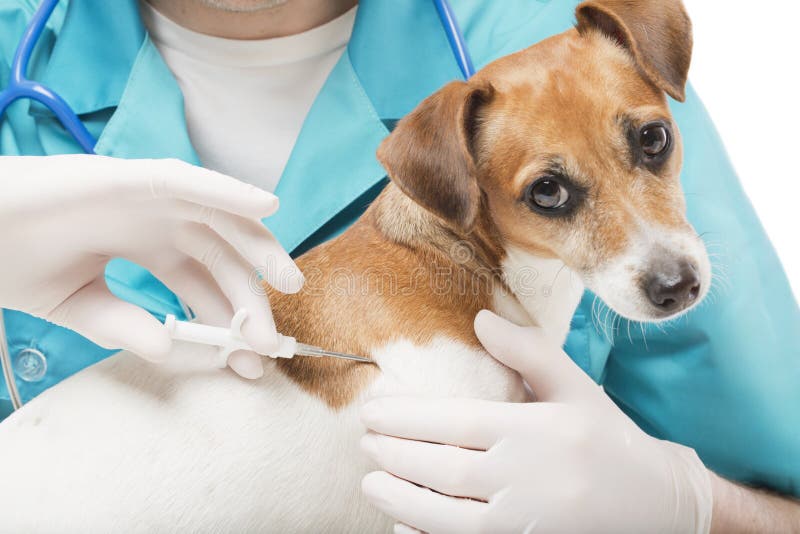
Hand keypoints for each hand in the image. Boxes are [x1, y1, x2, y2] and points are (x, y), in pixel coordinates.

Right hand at [0, 155, 302, 377]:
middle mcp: (158, 221)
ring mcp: (147, 197)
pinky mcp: (129, 177)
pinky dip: (227, 189)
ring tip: (290, 280)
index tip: (253, 359)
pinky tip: (266, 205)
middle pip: (222, 255)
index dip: (230, 321)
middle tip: (273, 341)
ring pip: (219, 217)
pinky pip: (188, 181)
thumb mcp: (78, 305)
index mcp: (147, 247)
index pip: (203, 284)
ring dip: (259, 245)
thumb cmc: (13, 260)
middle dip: (250, 297)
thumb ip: (123, 325)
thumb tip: (168, 345)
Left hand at [360, 310, 712, 533]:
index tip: (371, 412)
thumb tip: (480, 318)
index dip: (405, 418)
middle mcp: (527, 478)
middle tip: (363, 444)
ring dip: (400, 500)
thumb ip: (529, 352)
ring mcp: (526, 522)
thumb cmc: (609, 439)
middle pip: (442, 468)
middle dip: (394, 455)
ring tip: (370, 484)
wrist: (659, 504)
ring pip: (446, 517)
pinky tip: (403, 525)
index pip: (454, 421)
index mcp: (536, 432)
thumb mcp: (576, 388)